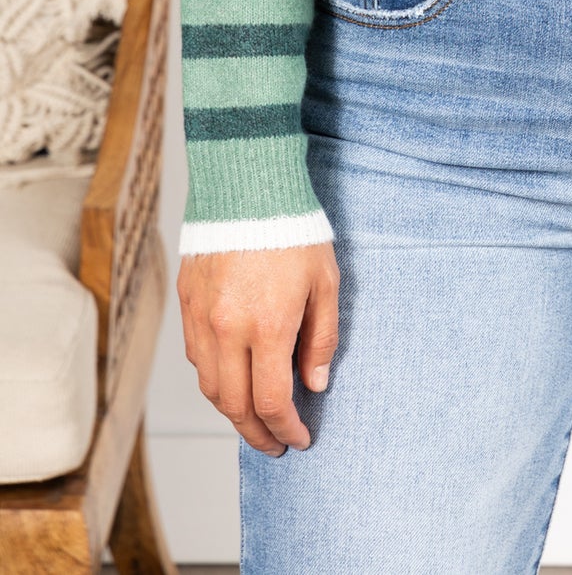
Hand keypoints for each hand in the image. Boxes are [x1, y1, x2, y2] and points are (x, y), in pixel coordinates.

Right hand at [178, 242, 340, 455]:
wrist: (249, 184)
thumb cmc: (294, 230)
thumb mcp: (326, 282)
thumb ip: (321, 338)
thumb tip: (315, 384)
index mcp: (267, 326)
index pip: (271, 401)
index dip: (286, 429)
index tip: (300, 440)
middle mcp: (228, 329)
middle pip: (235, 405)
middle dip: (257, 434)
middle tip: (275, 445)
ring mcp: (202, 317)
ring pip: (211, 386)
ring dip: (232, 411)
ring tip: (255, 419)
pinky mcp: (188, 302)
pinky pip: (197, 357)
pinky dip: (215, 378)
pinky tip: (233, 379)